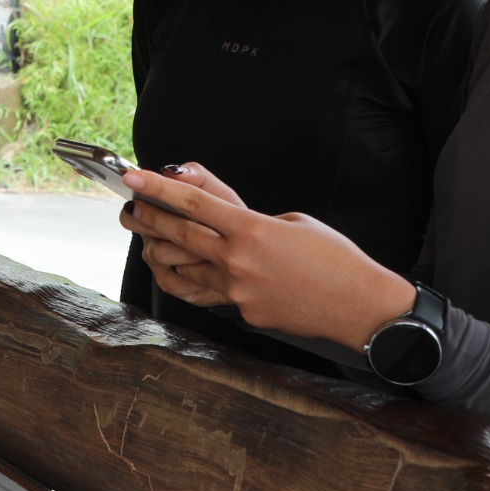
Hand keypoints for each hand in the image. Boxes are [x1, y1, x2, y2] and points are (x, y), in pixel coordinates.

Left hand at [121, 166, 415, 349]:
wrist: (359, 305)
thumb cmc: (336, 259)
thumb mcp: (294, 222)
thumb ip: (253, 221)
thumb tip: (229, 225)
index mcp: (252, 229)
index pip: (194, 204)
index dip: (159, 189)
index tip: (135, 178)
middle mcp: (238, 261)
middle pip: (180, 235)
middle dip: (150, 218)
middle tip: (130, 209)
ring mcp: (238, 291)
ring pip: (186, 268)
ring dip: (164, 251)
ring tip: (150, 239)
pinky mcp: (244, 312)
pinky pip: (208, 292)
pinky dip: (191, 279)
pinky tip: (180, 270)